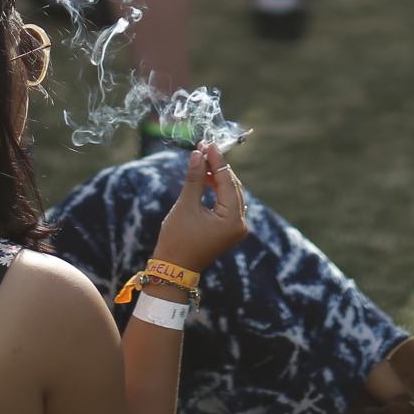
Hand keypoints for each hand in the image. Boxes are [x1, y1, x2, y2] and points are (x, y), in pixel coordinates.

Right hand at [152, 142, 248, 272]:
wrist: (173, 269)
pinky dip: (217, 190)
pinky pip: (227, 203)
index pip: (227, 182)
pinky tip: (206, 178)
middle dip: (218, 167)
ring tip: (202, 160)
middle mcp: (240, 224)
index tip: (207, 143)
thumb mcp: (186, 205)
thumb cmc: (177, 239)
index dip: (217, 161)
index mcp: (233, 220)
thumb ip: (195, 178)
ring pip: (230, 193)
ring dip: (217, 177)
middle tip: (203, 148)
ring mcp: (236, 228)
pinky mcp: (229, 229)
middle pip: (232, 186)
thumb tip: (198, 153)